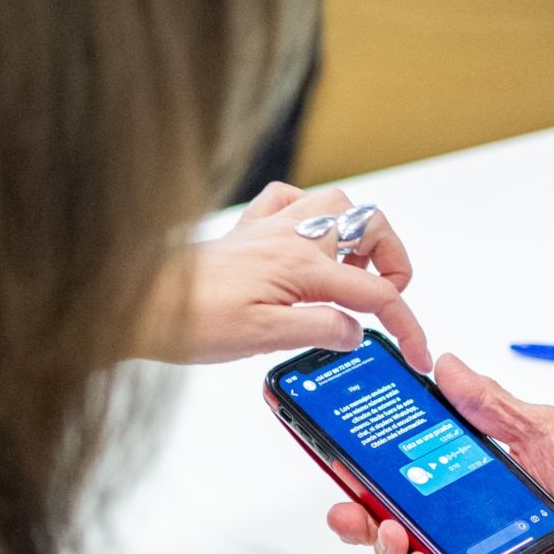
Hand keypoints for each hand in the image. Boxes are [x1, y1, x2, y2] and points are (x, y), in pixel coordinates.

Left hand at [148, 182, 428, 365]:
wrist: (137, 302)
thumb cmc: (190, 319)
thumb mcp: (263, 337)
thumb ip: (319, 328)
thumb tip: (358, 331)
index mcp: (301, 265)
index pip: (374, 293)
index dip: (406, 324)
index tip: (416, 351)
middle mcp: (290, 236)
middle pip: (370, 226)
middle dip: (393, 260)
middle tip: (387, 300)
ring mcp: (270, 229)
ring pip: (336, 205)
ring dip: (357, 234)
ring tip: (354, 273)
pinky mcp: (248, 232)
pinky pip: (289, 201)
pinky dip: (310, 217)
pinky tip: (307, 244)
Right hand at [326, 352, 553, 553]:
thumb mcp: (546, 430)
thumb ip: (492, 404)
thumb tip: (447, 368)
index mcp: (481, 486)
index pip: (416, 482)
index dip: (377, 477)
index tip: (349, 461)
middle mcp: (475, 528)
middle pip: (405, 528)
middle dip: (365, 520)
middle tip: (346, 508)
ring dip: (389, 552)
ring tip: (387, 530)